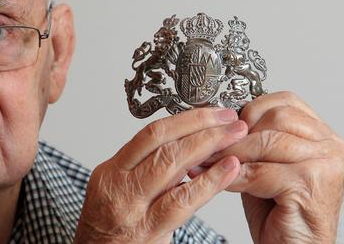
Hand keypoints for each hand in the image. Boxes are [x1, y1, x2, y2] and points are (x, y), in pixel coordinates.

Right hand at [75, 108, 247, 243]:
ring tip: (235, 135)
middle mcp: (117, 184)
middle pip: (161, 142)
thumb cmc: (107, 234)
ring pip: (170, 164)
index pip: (149, 135)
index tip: (211, 112)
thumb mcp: (117, 195)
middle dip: (200, 125)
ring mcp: (130, 207)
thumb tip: (185, 152)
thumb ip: (145, 174)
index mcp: (110, 172)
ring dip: (207, 144)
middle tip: (229, 117)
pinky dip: (209, 182)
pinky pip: (182, 201)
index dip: (185, 119)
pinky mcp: (147, 230)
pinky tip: (229, 170)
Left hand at [194, 92, 343, 242]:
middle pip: (276, 118)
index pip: (286, 102)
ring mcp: (327, 164)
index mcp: (324, 137)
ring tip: (210, 163)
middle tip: (211, 146)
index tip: (226, 124)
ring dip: (232, 154)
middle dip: (238, 133)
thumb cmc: (281, 212)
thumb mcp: (266, 165)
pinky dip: (236, 176)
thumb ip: (255, 140)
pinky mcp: (311, 184)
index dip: (251, 110)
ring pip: (267, 142)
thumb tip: (221, 120)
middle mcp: (332, 147)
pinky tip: (224, 182)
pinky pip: (262, 171)